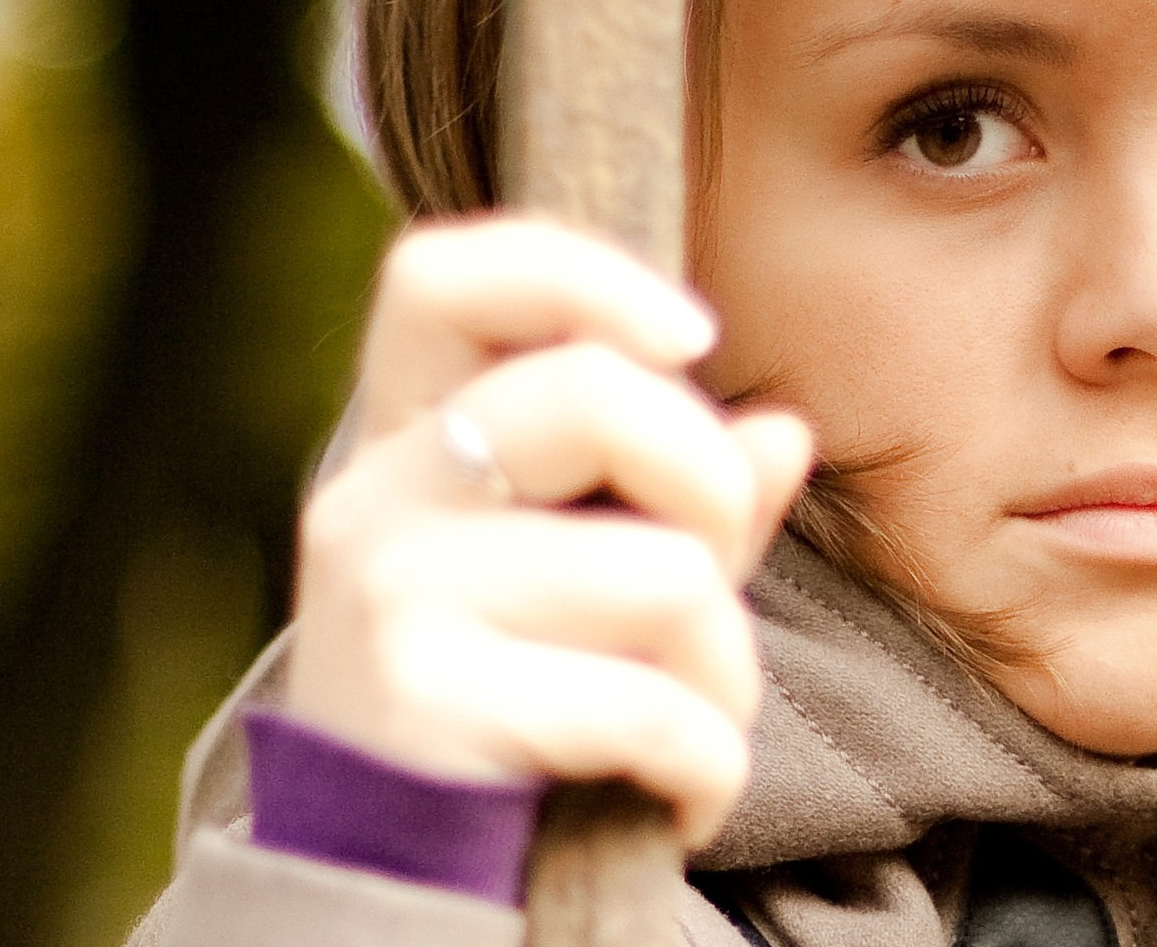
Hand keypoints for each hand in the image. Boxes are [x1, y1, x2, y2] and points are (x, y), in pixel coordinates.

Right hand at [284, 217, 811, 844]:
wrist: (398, 893)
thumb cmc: (520, 708)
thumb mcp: (599, 583)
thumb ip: (683, 498)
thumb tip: (783, 431)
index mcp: (409, 439)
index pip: (441, 272)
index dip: (577, 272)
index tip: (693, 336)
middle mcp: (373, 498)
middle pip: (594, 391)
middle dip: (713, 490)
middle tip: (710, 585)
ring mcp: (387, 596)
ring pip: (661, 572)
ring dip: (726, 670)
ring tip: (688, 722)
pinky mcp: (421, 706)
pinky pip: (648, 705)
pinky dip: (707, 766)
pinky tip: (674, 794)